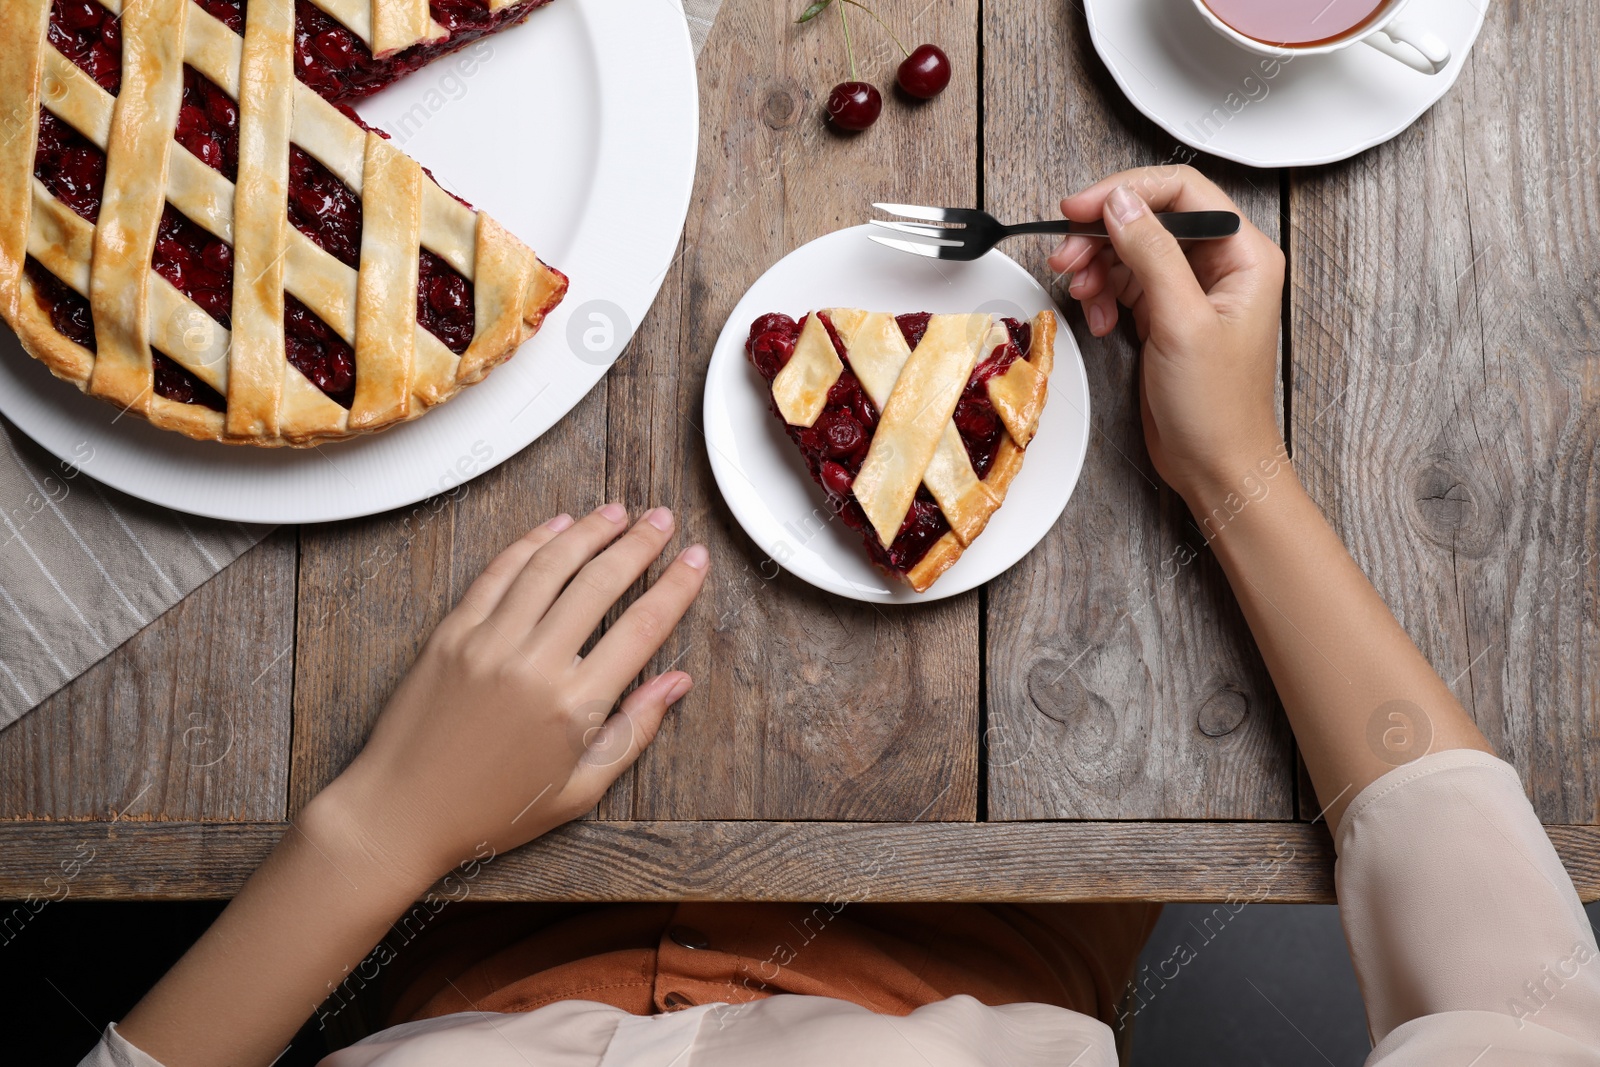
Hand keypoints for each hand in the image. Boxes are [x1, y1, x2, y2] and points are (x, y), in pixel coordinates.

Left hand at [316, 504, 708, 884]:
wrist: (401, 814)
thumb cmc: (492, 812)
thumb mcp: (579, 790)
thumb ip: (634, 732)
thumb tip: (677, 683)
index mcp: (574, 707)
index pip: (642, 628)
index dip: (676, 587)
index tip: (696, 561)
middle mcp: (533, 665)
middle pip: (600, 583)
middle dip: (640, 544)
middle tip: (663, 520)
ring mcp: (488, 643)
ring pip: (550, 566)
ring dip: (589, 531)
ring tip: (618, 513)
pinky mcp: (451, 634)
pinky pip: (498, 574)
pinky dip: (531, 543)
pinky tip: (557, 528)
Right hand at [1046, 165, 1285, 504]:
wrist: (1214, 465)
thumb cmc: (1217, 408)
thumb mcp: (1181, 322)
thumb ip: (1152, 253)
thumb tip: (1120, 203)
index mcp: (1244, 255)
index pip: (1182, 192)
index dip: (1126, 192)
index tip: (1081, 208)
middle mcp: (1221, 265)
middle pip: (1150, 219)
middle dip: (1102, 235)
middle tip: (1065, 255)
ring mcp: (1191, 290)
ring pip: (1131, 251)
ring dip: (1097, 267)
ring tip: (1079, 293)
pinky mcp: (1166, 315)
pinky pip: (1125, 284)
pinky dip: (1103, 297)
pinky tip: (1098, 320)